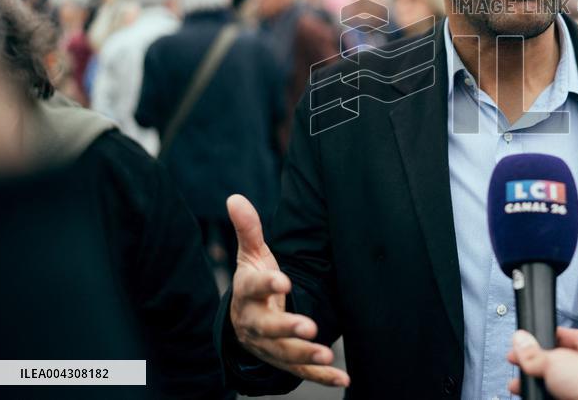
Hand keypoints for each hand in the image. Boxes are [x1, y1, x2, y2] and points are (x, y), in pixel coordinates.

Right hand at [227, 195, 348, 386]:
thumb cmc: (252, 283)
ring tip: (326, 355)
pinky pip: (302, 372)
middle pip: (269, 328)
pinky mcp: (284, 361)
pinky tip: (342, 379)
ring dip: (306, 356)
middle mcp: (255, 322)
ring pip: (285, 354)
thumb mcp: (250, 256)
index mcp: (247, 293)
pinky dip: (322, 378)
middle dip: (288, 328)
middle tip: (308, 326)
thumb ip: (248, 229)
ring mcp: (269, 345)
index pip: (255, 287)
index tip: (283, 281)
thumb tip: (235, 197)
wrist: (242, 323)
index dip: (268, 284)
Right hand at [506, 327, 577, 399]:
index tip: (536, 335)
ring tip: (517, 384)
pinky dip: (539, 397)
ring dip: (535, 383)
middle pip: (560, 364)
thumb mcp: (559, 361)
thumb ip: (537, 352)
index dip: (554, 334)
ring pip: (555, 386)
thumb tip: (521, 340)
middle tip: (520, 360)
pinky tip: (531, 395)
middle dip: (537, 362)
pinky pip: (552, 399)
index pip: (575, 338)